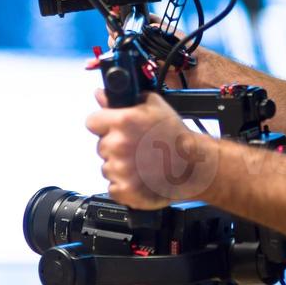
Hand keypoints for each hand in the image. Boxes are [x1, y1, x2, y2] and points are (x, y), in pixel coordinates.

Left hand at [86, 91, 219, 207]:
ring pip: (107, 167)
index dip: (103, 125)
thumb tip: (101, 95)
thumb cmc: (176, 136)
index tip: (112, 129)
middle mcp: (118, 145)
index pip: (92, 122)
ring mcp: (120, 169)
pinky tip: (139, 177)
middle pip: (101, 145)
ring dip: (120, 166)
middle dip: (115, 146)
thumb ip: (124, 100)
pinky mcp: (124, 190)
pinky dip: (123, 185)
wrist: (192, 166)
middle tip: (136, 147)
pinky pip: (113, 187)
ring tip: (141, 163)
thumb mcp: (154, 106)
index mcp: (123, 121)